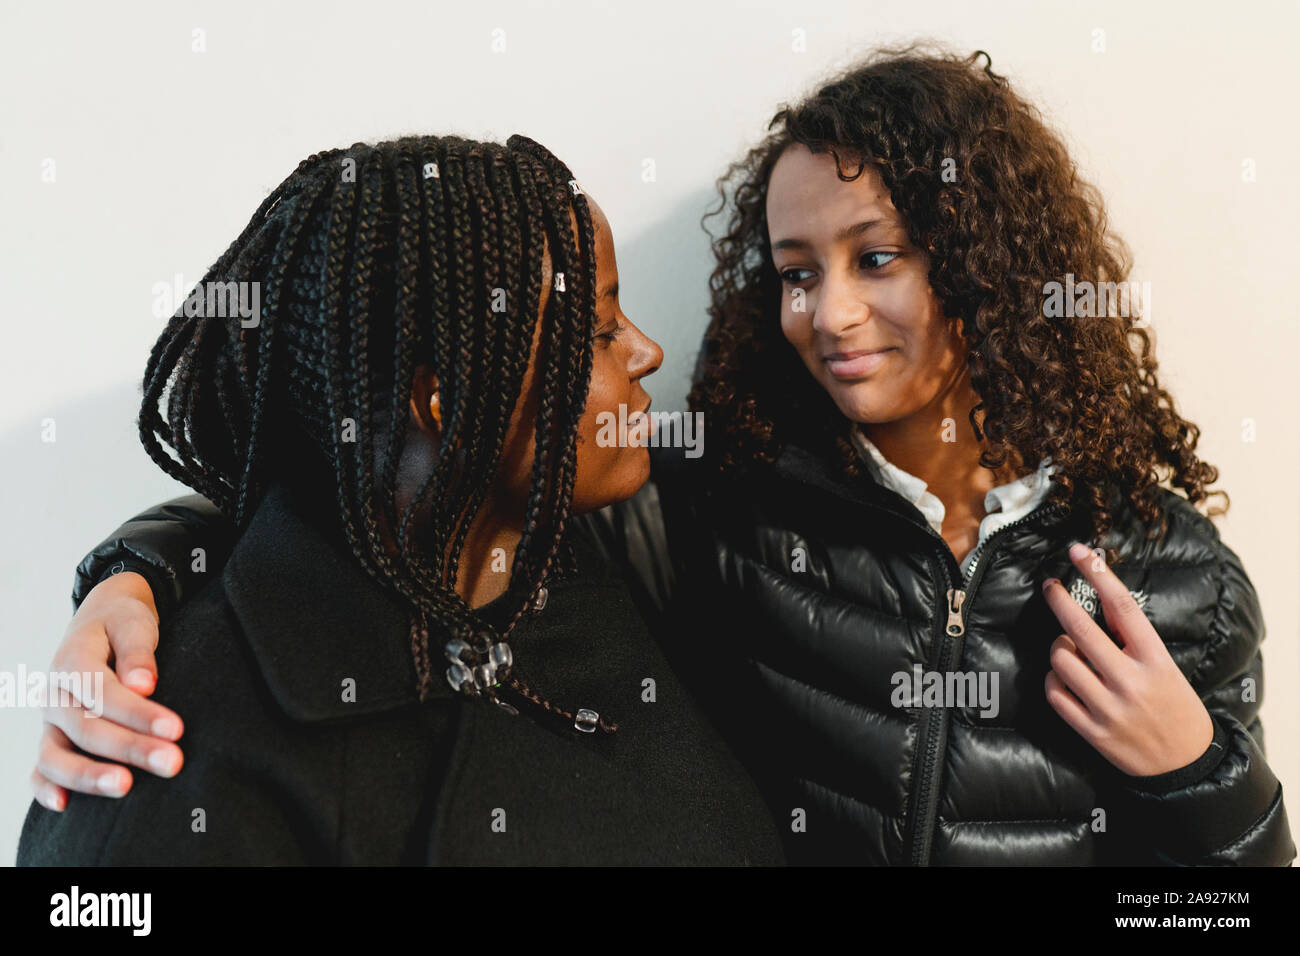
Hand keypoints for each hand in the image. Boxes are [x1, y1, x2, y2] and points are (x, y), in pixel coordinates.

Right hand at [31, 571, 183, 810]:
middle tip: (173, 762)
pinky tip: (66, 807)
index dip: (139, 713)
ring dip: (90, 776)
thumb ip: (137, 651)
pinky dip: (45, 789)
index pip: (103, 692)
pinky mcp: (53, 738)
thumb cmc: (123, 623)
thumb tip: (144, 685)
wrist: (101, 621)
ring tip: (126, 788)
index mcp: (72, 660)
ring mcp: (50, 720)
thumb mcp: (133, 623)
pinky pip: (40, 769)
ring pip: (55, 756)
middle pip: (86, 728)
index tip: (177, 729)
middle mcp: (54, 694)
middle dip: (131, 748)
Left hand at [1042, 542, 1213, 777]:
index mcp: (1155, 660)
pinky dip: (1054, 680)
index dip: (1098, 574)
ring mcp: (1109, 707)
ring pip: (1060, 660)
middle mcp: (1131, 681)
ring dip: (1059, 649)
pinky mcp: (1092, 731)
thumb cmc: (1174, 706)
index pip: (1122, 606)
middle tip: (1051, 587)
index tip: (1080, 553)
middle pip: (1081, 630)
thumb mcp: (1165, 666)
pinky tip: (1064, 679)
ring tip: (1072, 651)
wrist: (1186, 765)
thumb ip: (1132, 637)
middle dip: (1059, 600)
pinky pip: (1054, 693)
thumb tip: (1099, 596)